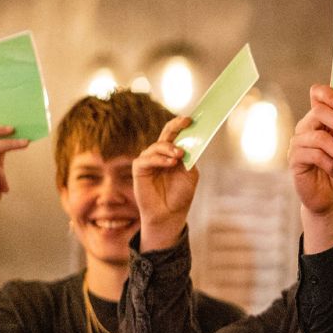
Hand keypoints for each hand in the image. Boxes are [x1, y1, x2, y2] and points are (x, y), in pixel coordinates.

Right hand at [133, 116, 199, 250]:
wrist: (170, 214)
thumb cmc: (180, 195)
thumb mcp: (190, 174)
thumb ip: (189, 159)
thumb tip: (190, 143)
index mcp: (173, 153)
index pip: (176, 134)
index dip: (182, 125)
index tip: (192, 119)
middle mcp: (160, 153)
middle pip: (166, 134)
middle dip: (176, 126)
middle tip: (186, 122)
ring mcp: (149, 160)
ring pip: (157, 146)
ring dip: (169, 148)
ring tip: (180, 155)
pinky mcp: (139, 169)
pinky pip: (147, 158)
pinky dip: (159, 159)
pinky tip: (170, 162)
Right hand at [287, 84, 332, 215]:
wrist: (331, 197)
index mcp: (321, 120)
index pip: (317, 95)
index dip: (327, 93)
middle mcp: (307, 127)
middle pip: (318, 112)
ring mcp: (298, 142)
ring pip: (319, 138)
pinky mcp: (294, 159)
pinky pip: (313, 154)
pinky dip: (330, 163)